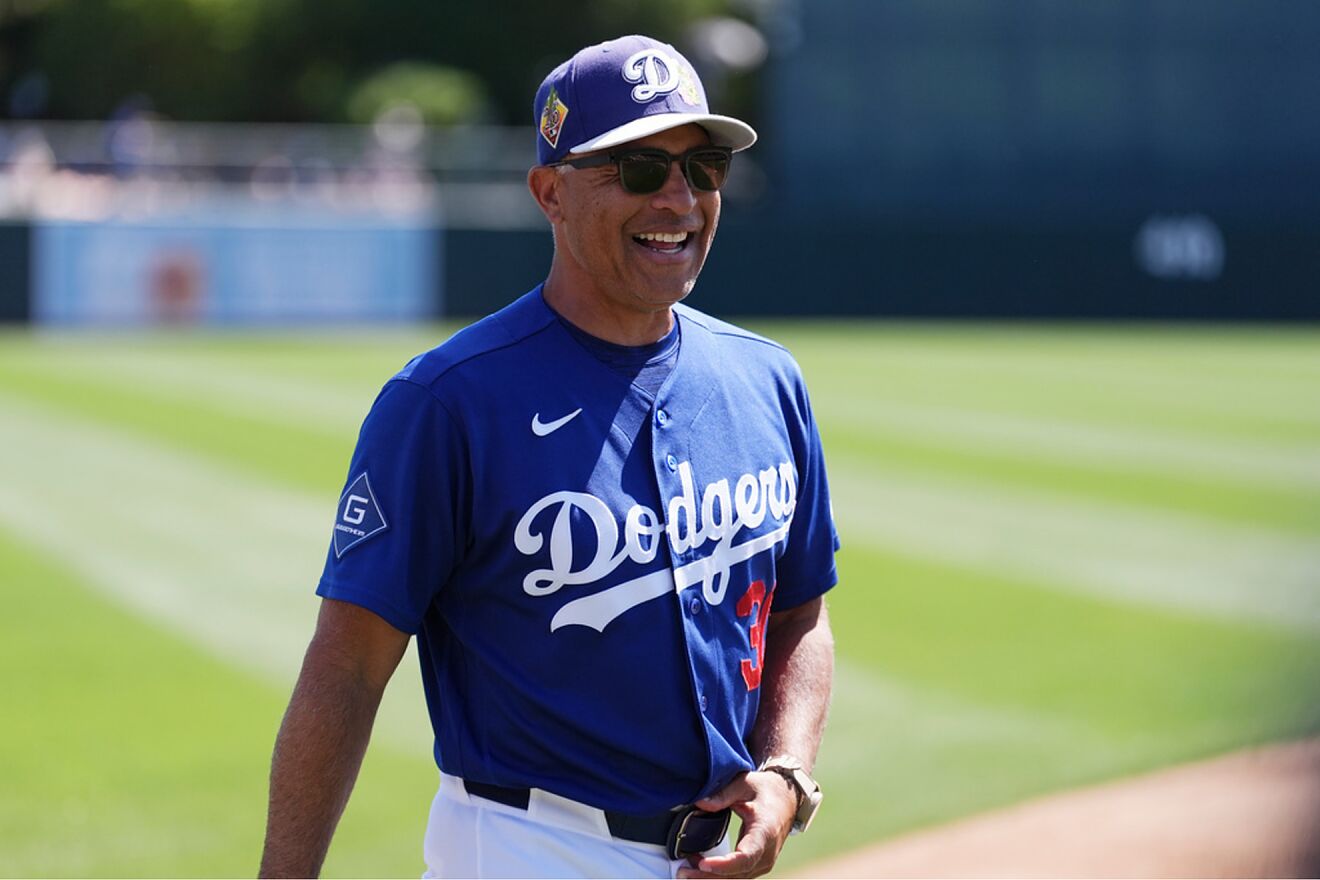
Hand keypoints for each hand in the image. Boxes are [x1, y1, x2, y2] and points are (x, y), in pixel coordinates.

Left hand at [676, 771, 797, 878]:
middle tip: (682, 871)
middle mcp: (766, 853)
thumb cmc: (766, 790)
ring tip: (685, 868)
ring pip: (736, 879)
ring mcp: (763, 862)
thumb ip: (723, 794)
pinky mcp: (756, 865)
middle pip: (737, 875)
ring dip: (710, 878)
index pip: (746, 857)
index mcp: (765, 832)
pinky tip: (699, 866)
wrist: (786, 799)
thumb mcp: (745, 783)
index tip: (703, 864)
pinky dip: (718, 874)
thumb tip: (700, 803)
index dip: (724, 865)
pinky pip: (737, 876)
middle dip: (708, 877)